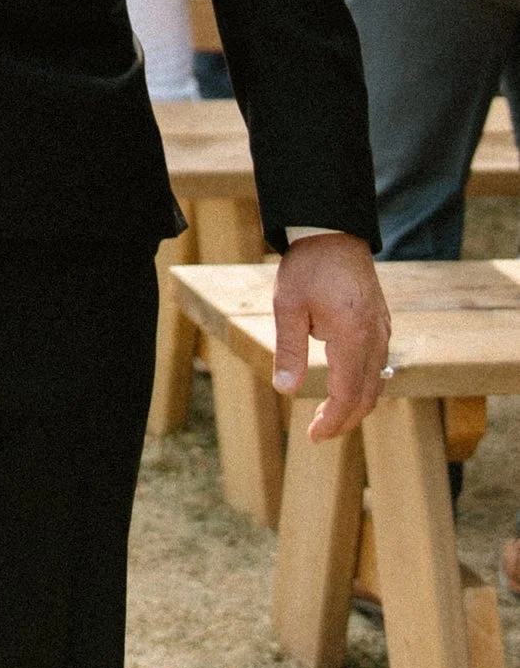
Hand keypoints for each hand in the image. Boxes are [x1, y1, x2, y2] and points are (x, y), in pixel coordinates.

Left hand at [271, 231, 391, 442]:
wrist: (334, 230)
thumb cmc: (308, 267)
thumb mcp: (288, 306)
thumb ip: (289, 350)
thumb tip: (285, 390)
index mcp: (353, 337)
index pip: (348, 395)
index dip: (332, 421)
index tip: (313, 436)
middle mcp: (375, 338)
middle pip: (367, 396)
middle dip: (345, 420)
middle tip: (319, 433)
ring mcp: (382, 330)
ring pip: (377, 382)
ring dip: (355, 405)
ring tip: (329, 416)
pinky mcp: (381, 323)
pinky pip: (379, 364)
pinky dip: (364, 385)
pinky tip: (344, 387)